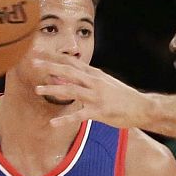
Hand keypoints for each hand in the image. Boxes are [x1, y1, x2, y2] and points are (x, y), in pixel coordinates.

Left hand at [29, 56, 152, 129]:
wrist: (142, 107)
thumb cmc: (121, 96)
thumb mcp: (103, 83)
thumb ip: (84, 81)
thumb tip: (64, 80)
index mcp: (94, 74)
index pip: (72, 61)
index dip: (55, 56)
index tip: (40, 51)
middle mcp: (94, 82)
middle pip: (69, 71)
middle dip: (50, 66)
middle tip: (33, 62)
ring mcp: (96, 96)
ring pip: (71, 90)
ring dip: (53, 89)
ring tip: (37, 90)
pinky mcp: (99, 111)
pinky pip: (79, 115)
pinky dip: (65, 119)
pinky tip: (53, 123)